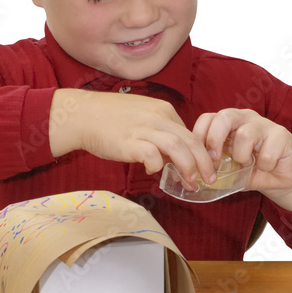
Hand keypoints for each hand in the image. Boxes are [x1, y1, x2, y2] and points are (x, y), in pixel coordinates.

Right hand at [48, 89, 216, 183]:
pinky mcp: (128, 142)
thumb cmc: (110, 118)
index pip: (189, 133)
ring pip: (177, 146)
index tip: (203, 169)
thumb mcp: (142, 115)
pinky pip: (151, 154)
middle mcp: (157, 117)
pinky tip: (154, 171)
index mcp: (163, 110)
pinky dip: (157, 164)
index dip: (200, 153)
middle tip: (208, 179)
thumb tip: (173, 151)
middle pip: (190, 140)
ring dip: (188, 166)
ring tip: (190, 182)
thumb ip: (160, 129)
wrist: (82, 114)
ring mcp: (143, 129)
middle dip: (203, 162)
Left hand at [192, 108, 291, 211]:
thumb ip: (213, 166)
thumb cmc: (252, 170)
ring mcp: (265, 125)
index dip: (199, 135)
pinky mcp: (282, 135)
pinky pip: (267, 152)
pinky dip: (264, 165)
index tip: (199, 157)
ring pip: (245, 135)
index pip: (208, 118)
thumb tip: (192, 174)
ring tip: (248, 164)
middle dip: (215, 139)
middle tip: (216, 159)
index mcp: (229, 123)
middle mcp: (246, 118)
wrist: (283, 178)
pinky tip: (267, 167)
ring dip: (242, 156)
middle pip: (225, 116)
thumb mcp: (229, 169)